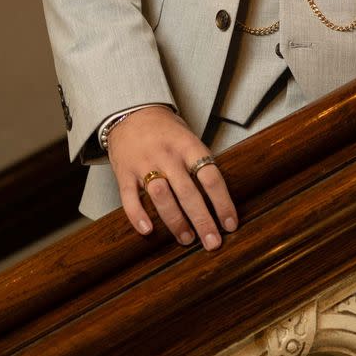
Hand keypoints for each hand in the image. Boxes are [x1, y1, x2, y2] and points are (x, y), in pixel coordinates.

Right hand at [107, 105, 237, 249]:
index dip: (222, 203)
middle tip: (212, 243)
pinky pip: (130, 198)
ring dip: (175, 222)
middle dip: (202, 221)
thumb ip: (199, 163)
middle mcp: (167, 155)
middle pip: (188, 192)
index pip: (210, 177)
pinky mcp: (124, 172)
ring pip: (161, 197)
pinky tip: (148, 231)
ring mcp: (144, 163)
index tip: (230, 224)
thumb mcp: (188, 137)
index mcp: (188, 145)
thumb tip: (219, 200)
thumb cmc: (166, 131)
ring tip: (186, 239)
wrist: (131, 112)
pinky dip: (138, 216)